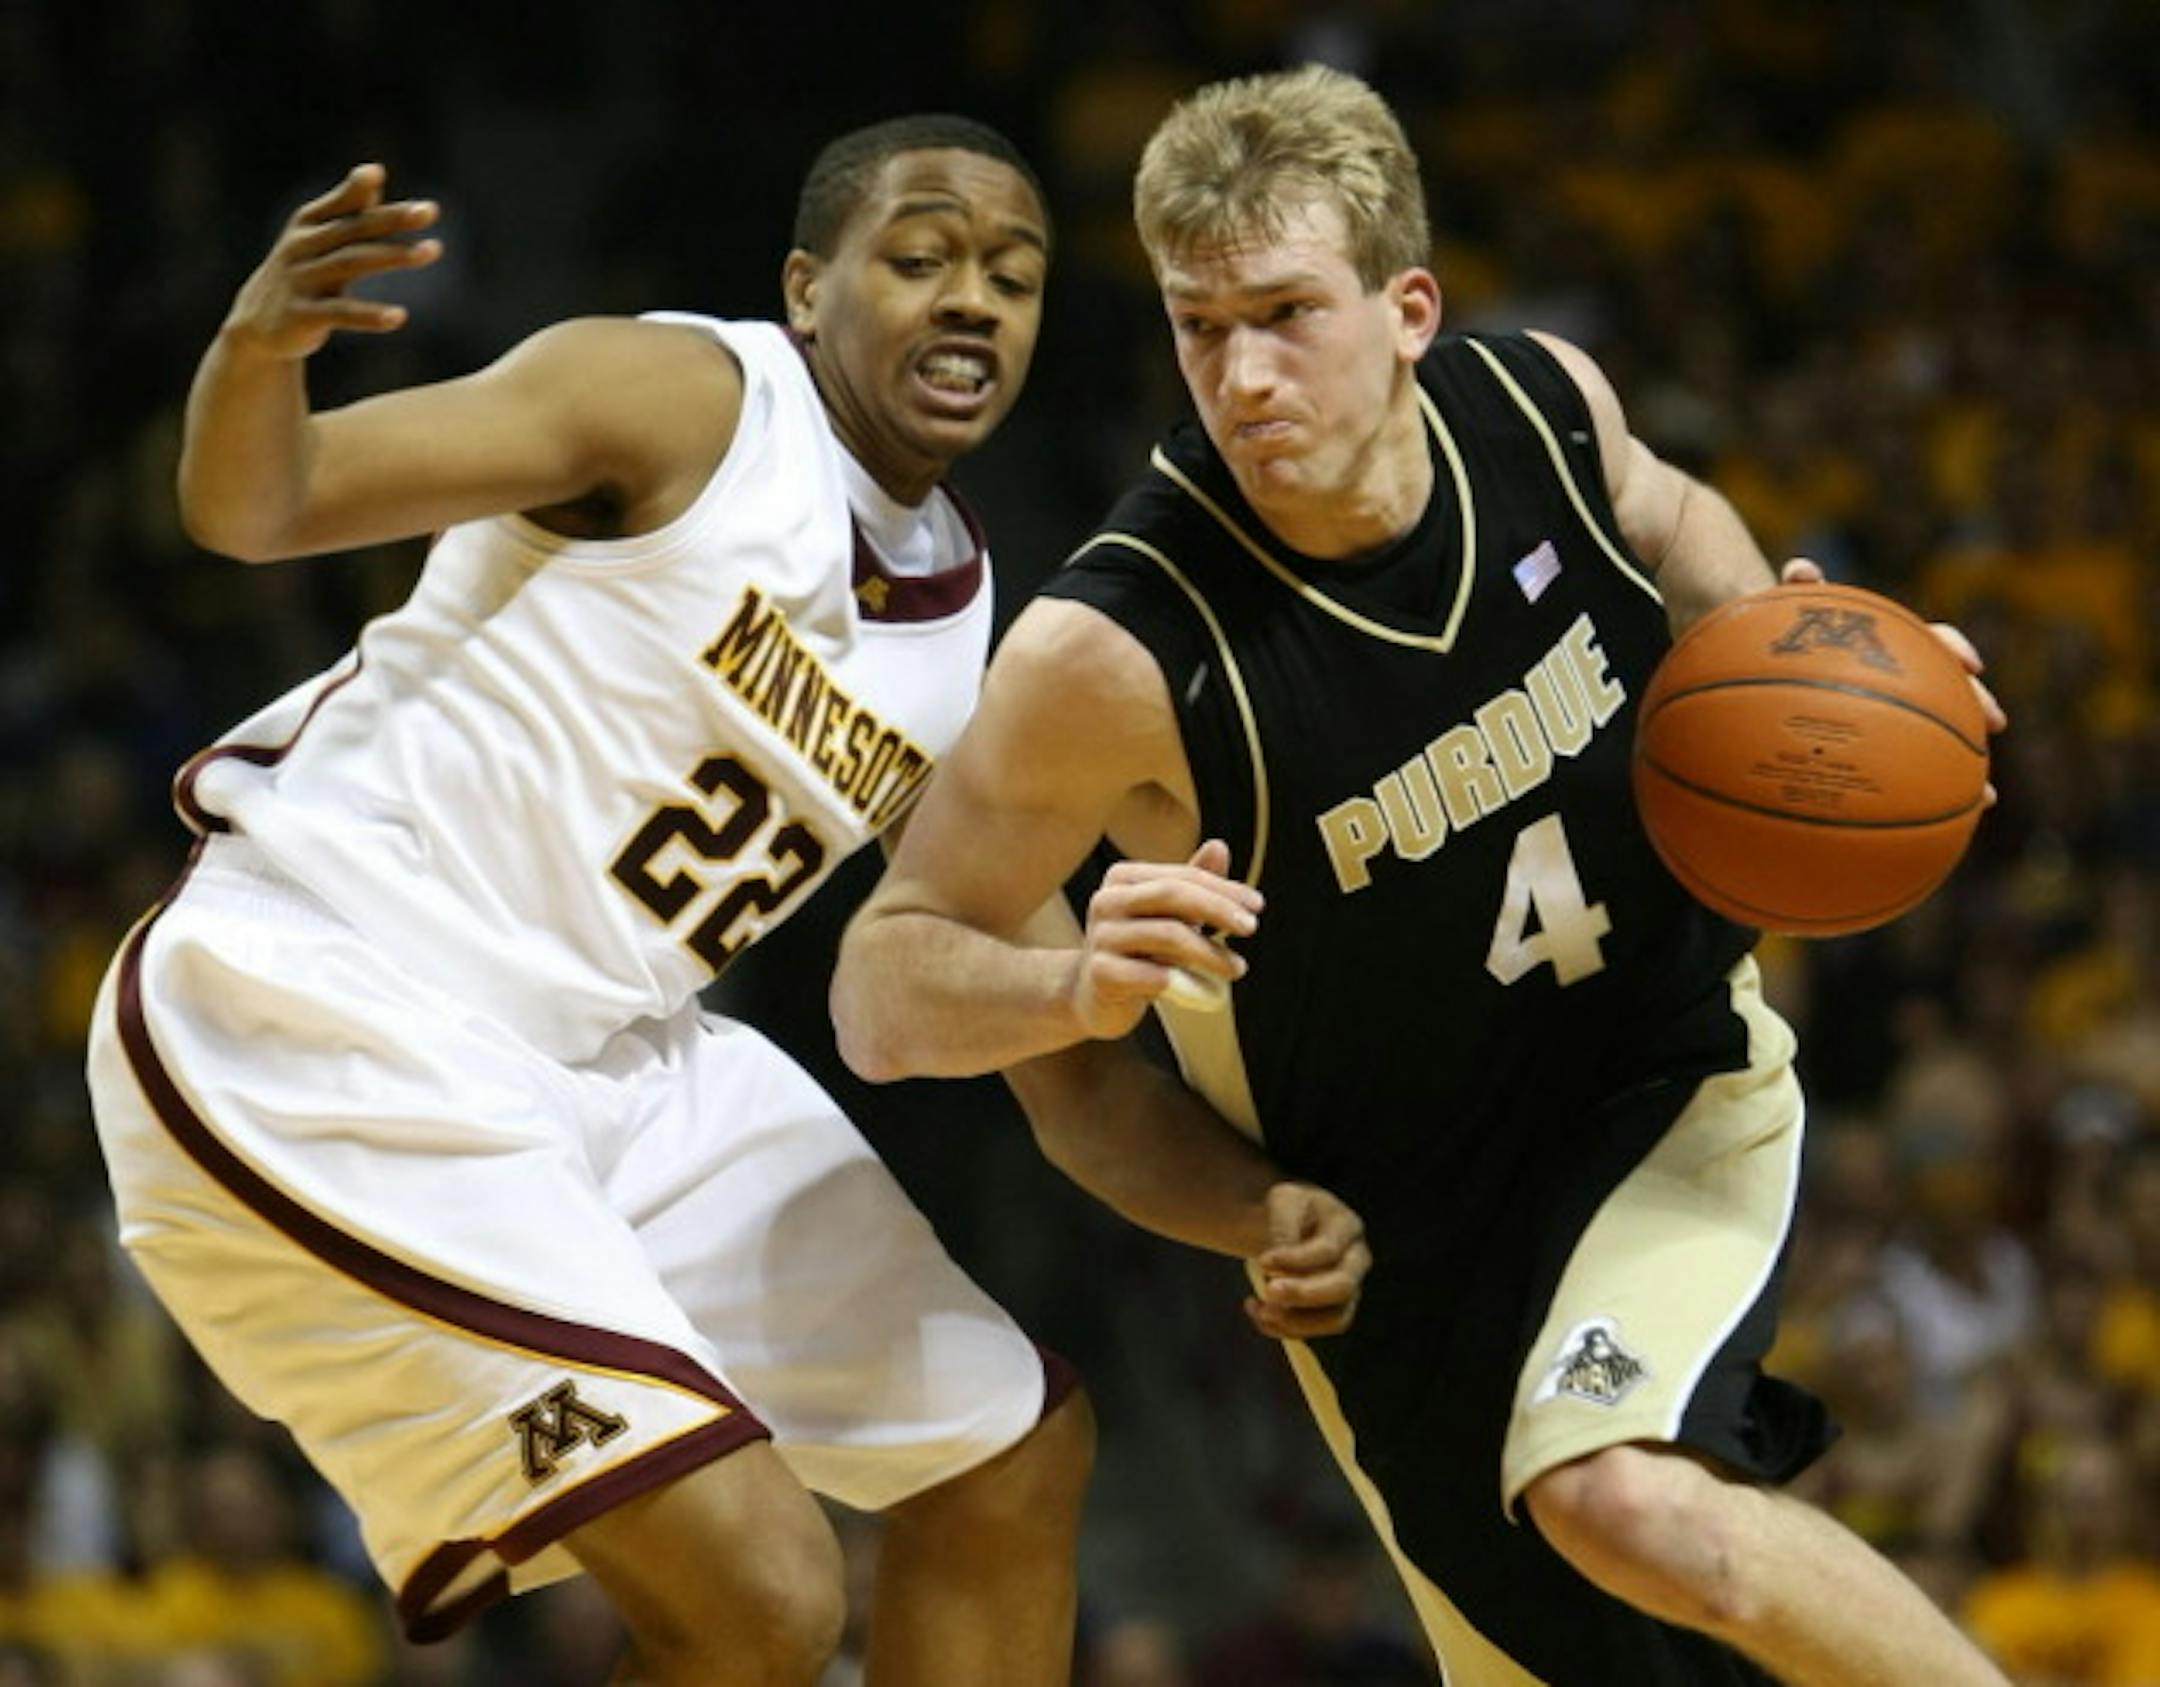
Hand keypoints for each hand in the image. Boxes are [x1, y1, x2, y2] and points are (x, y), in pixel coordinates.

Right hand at [223, 163, 441, 361]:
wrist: (259, 325)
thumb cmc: (304, 273)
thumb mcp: (320, 239)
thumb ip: (349, 210)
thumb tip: (375, 171)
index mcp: (308, 224)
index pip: (340, 204)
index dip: (357, 188)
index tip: (378, 173)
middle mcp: (302, 246)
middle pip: (353, 229)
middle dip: (391, 218)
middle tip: (430, 210)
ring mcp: (301, 280)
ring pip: (351, 263)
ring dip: (393, 255)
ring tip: (433, 250)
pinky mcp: (303, 315)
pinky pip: (341, 312)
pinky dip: (369, 315)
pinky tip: (399, 317)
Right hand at [1068, 839, 1261, 1038]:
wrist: (1096, 997)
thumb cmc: (1140, 949)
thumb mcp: (1169, 915)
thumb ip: (1194, 884)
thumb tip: (1219, 846)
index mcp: (1123, 878)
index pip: (1181, 876)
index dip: (1223, 888)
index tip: (1257, 905)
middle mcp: (1106, 900)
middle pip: (1171, 895)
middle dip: (1217, 909)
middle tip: (1252, 927)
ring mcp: (1099, 937)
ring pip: (1167, 935)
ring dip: (1210, 952)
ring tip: (1237, 967)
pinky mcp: (1100, 973)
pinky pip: (1151, 974)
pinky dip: (1184, 981)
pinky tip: (1204, 989)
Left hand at [1243, 1182, 1369, 1339]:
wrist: (1286, 1223)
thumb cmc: (1287, 1209)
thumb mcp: (1282, 1202)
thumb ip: (1283, 1228)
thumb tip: (1281, 1268)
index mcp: (1346, 1227)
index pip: (1328, 1250)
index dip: (1296, 1260)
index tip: (1262, 1261)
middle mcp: (1356, 1260)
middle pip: (1342, 1288)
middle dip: (1303, 1295)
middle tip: (1267, 1293)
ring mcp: (1349, 1288)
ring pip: (1335, 1319)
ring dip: (1296, 1322)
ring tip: (1259, 1310)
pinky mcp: (1333, 1310)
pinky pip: (1317, 1331)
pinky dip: (1285, 1329)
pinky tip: (1257, 1313)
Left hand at [1780, 558, 2006, 803]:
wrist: (1777, 665)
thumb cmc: (1791, 637)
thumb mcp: (1794, 613)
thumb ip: (1803, 592)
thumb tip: (1801, 567)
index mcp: (1896, 646)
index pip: (1936, 641)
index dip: (1954, 649)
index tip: (1970, 664)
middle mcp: (1911, 678)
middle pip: (1955, 690)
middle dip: (1977, 706)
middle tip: (1994, 722)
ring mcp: (1903, 712)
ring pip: (1944, 739)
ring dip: (1966, 767)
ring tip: (1983, 797)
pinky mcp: (1886, 748)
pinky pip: (1910, 775)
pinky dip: (1925, 798)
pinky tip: (1933, 831)